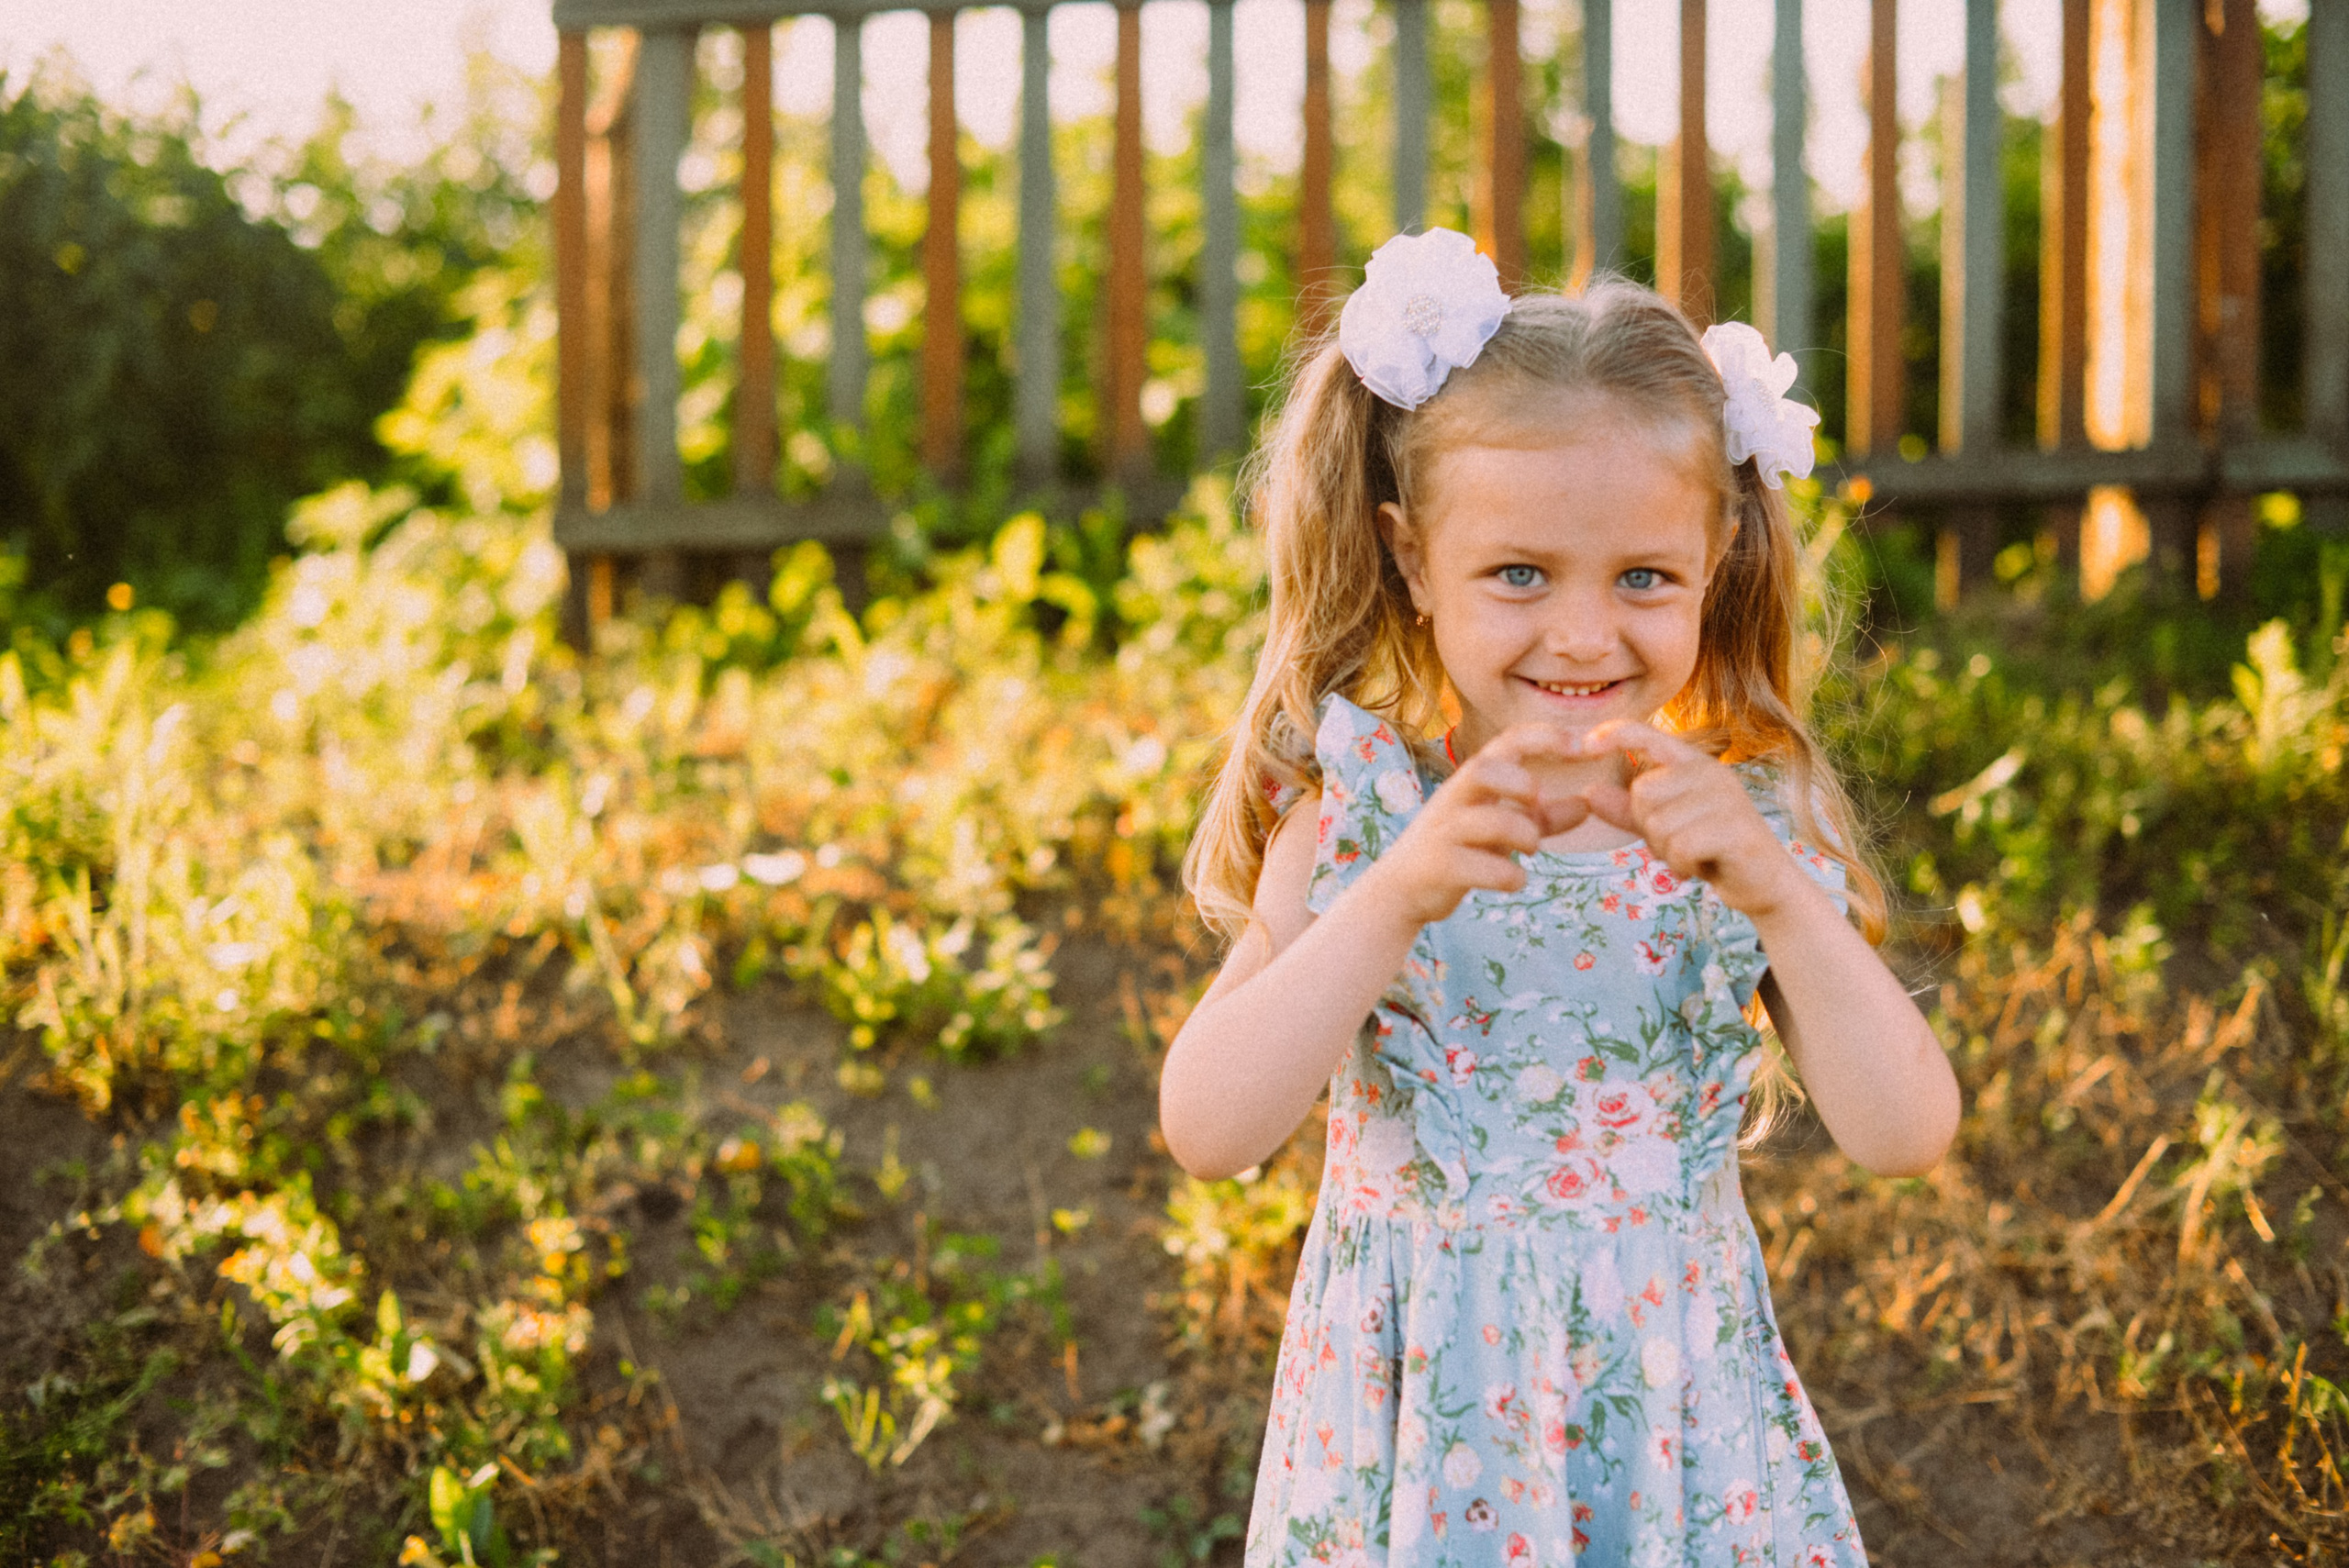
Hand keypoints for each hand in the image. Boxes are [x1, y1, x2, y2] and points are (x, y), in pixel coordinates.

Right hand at [1359, 724, 1591, 927]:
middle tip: (1539, 803)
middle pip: (1482, 768)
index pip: (1506, 742)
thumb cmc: (1459, 848)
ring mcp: (1444, 832)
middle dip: (1520, 783)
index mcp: (1473, 782)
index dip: (1544, 737)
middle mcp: (1455, 799)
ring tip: (1531, 849)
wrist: (1402, 888)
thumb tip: (1587, 805)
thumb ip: (1543, 816)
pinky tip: (1514, 880)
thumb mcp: (1502, 827)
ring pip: (1489, 820)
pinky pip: (1482, 868)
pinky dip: (1510, 876)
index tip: (1580, 745)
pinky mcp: (1440, 867)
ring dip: (1523, 834)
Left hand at [1571, 719, 1812, 920]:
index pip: (1647, 735)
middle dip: (1649, 830)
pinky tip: (1703, 867)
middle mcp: (1711, 772)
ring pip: (1658, 825)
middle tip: (1679, 843)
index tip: (1584, 745)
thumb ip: (1627, 810)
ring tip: (1695, 855)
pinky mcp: (1735, 829)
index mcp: (1693, 764)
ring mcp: (1726, 798)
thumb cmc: (1711, 851)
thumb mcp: (1663, 827)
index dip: (1614, 734)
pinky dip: (1683, 865)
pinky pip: (1680, 847)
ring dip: (1667, 852)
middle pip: (1642, 794)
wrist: (1764, 884)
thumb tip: (1587, 792)